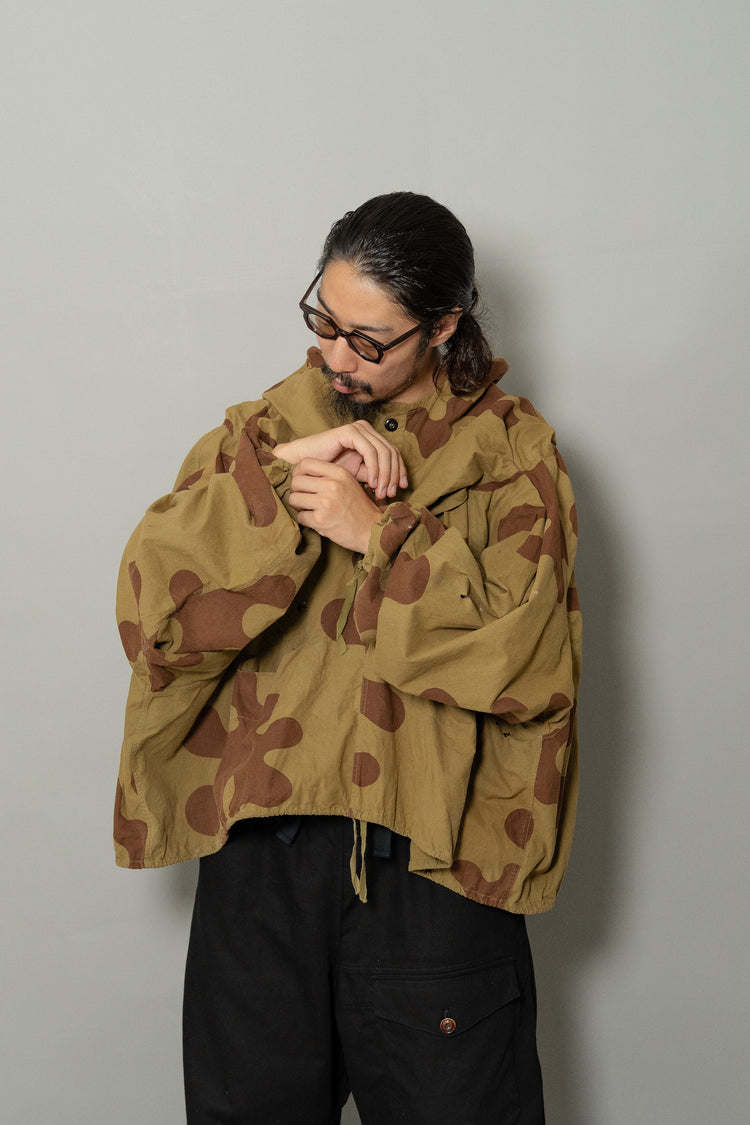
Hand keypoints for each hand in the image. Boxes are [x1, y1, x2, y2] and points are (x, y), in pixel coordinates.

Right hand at [275, 421, 406, 499]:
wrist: (303, 466)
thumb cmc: (326, 471)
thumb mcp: (356, 474)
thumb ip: (373, 475)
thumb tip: (392, 485)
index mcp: (370, 438)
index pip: (393, 453)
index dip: (400, 471)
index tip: (401, 489)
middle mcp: (366, 430)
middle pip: (391, 452)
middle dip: (394, 475)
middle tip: (391, 494)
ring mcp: (358, 428)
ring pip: (383, 452)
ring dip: (385, 474)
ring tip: (381, 492)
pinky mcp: (350, 431)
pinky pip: (370, 451)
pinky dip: (374, 468)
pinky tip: (372, 483)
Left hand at [289, 459, 381, 553]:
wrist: (372, 531)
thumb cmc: (358, 508)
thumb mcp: (349, 483)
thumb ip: (329, 476)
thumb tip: (299, 473)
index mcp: (339, 473)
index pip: (305, 463)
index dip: (298, 473)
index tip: (303, 482)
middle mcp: (332, 485)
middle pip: (296, 481)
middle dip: (297, 491)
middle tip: (305, 499)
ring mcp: (326, 503)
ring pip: (294, 499)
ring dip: (299, 506)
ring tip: (310, 510)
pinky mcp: (321, 520)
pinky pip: (300, 517)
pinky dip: (305, 521)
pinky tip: (317, 521)